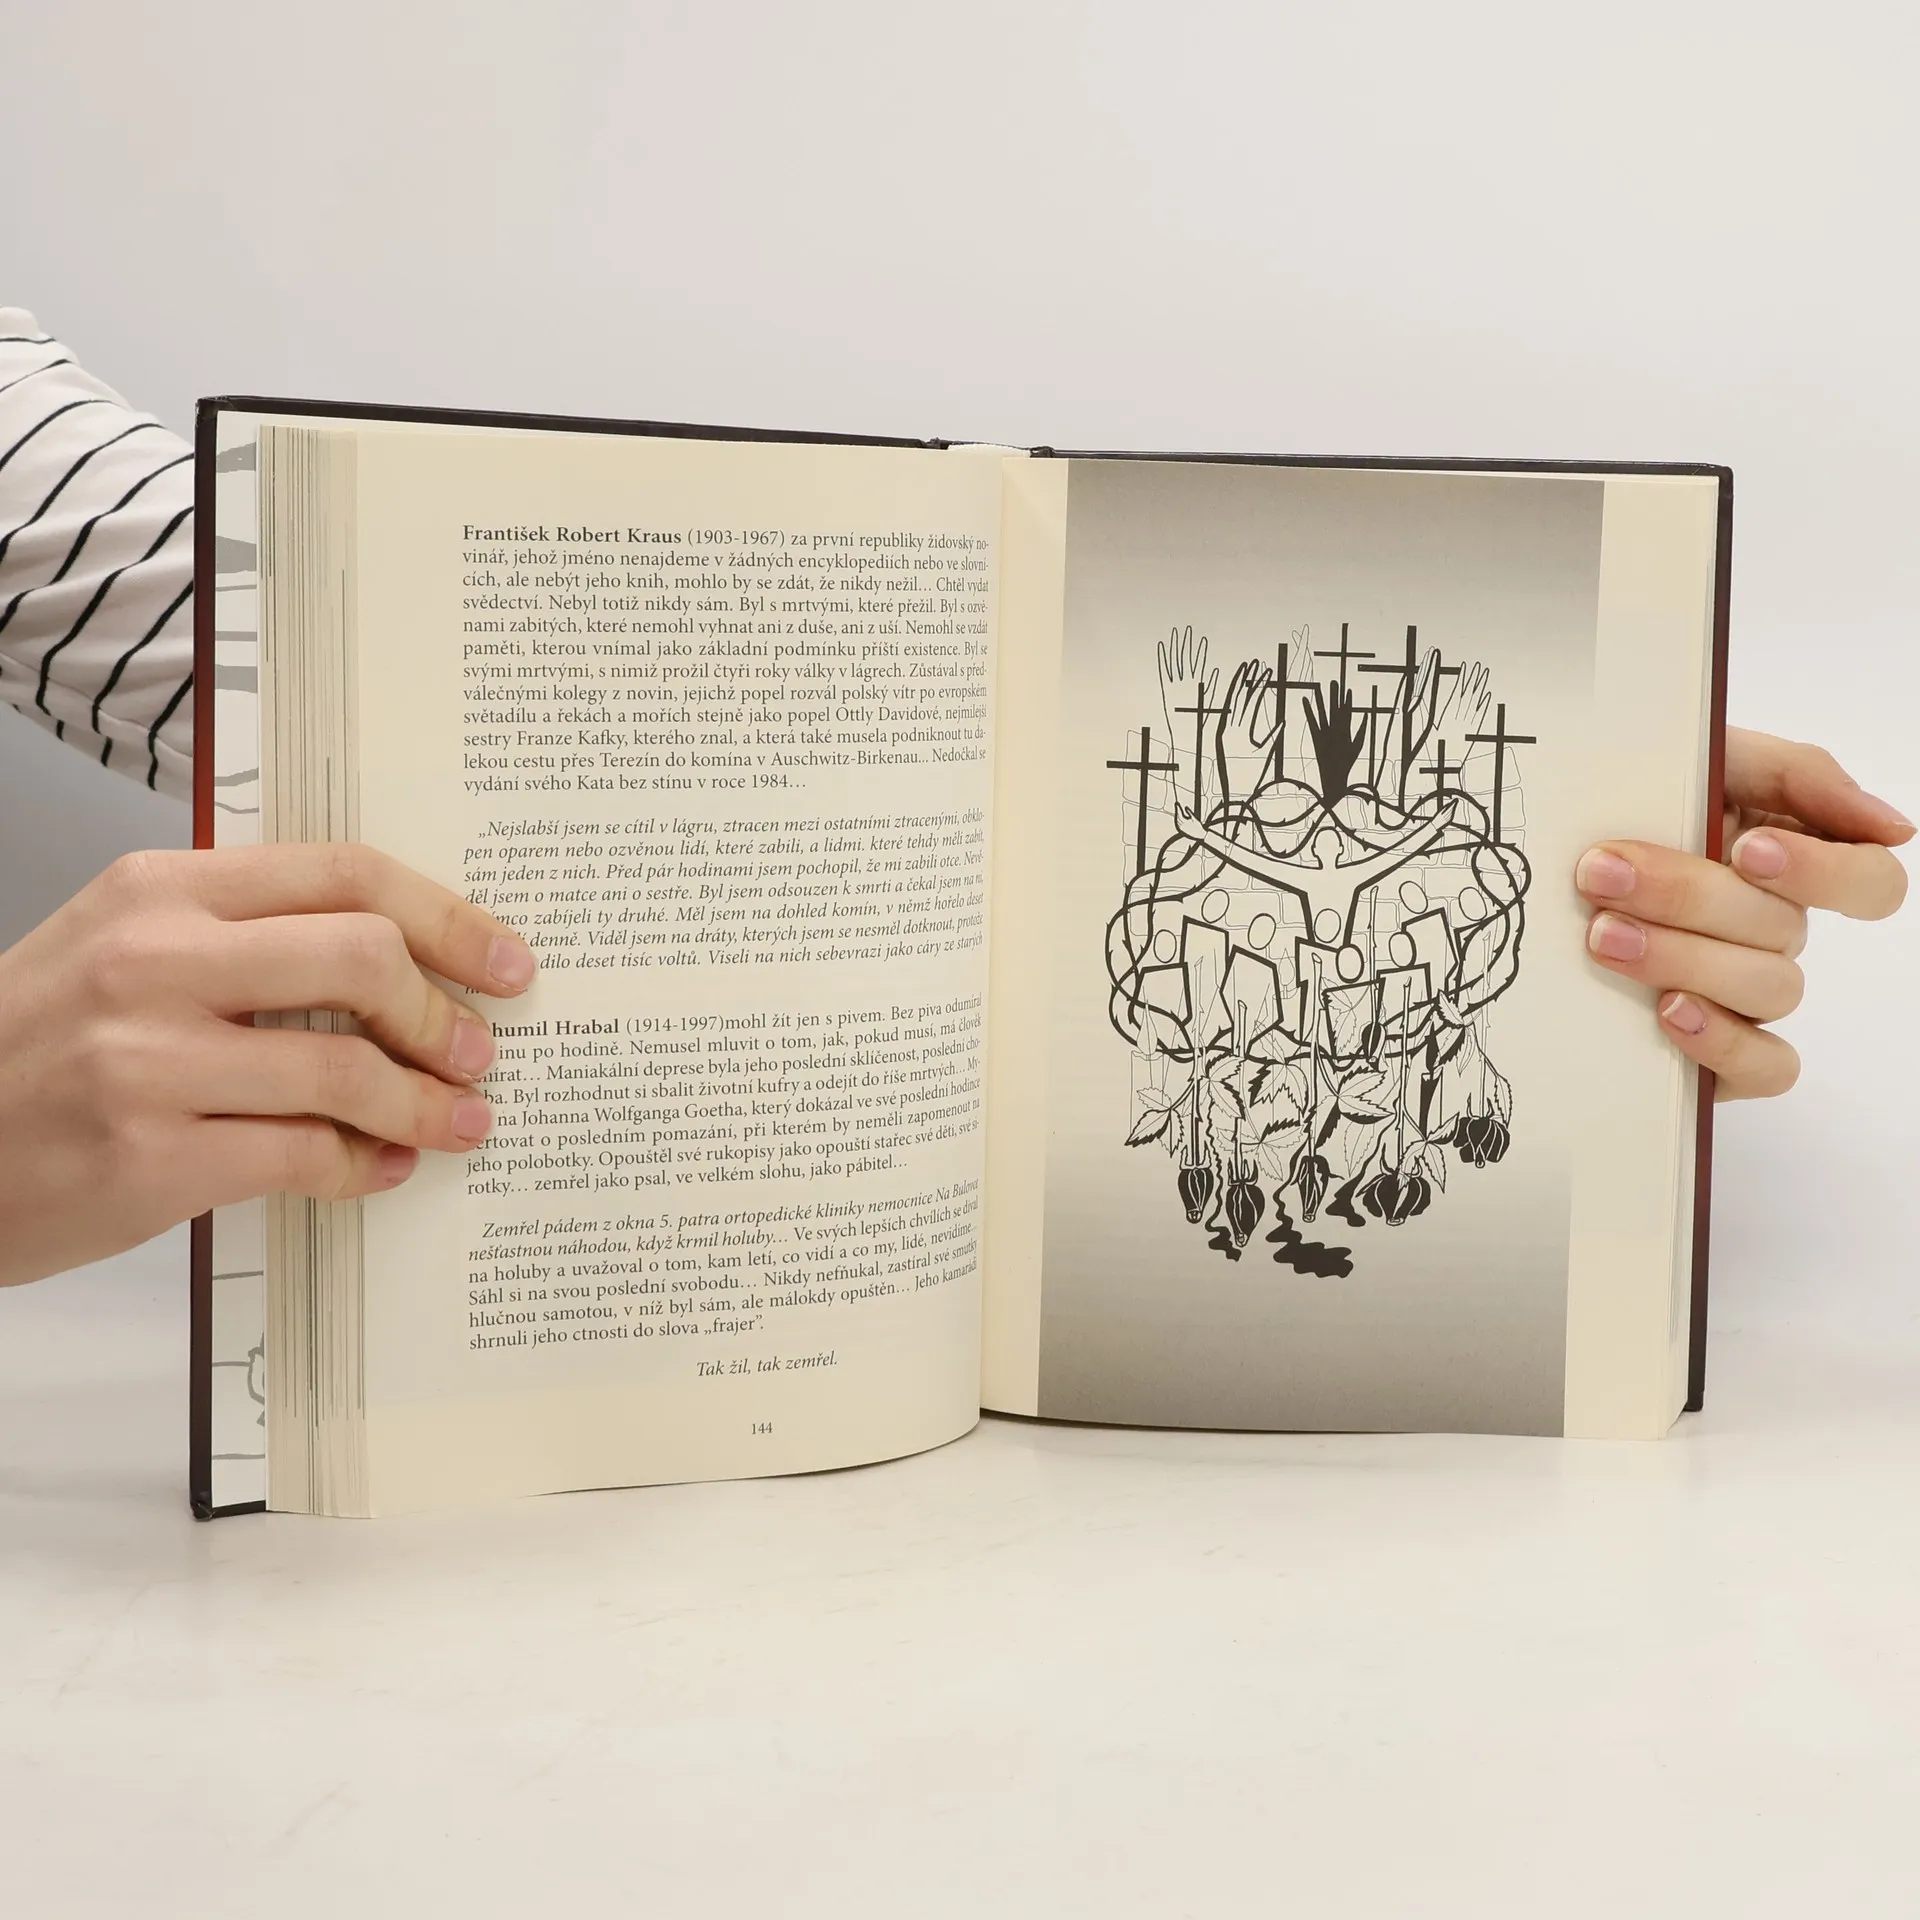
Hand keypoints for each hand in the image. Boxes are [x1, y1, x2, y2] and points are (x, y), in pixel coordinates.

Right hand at [0, 844, 535, 1286]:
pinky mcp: (149, 1157)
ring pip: (346, 1069)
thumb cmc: (35, 1044)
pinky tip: (383, 1166)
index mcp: (161, 890)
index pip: (344, 873)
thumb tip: (402, 959)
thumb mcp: (124, 946)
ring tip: (458, 1121)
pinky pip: (306, 1157)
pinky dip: (365, 1166)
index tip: (506, 960)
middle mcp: (154, 962)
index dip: (448, 917)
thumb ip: (248, 935)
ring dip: (424, 1104)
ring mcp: (147, 1061)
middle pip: (363, 958)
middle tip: (480, 1052)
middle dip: (445, 1013)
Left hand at [1575, 729, 1910, 1098]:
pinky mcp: (1719, 1052)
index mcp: (1789, 864)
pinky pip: (1765, 1067)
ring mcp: (1749, 995)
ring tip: (1602, 935)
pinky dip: (1722, 1040)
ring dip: (1682, 957)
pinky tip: (1667, 1011)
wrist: (1534, 857)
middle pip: (1785, 930)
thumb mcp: (1704, 761)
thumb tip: (1893, 830)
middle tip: (1603, 875)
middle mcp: (1776, 932)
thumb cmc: (1627, 803)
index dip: (1822, 872)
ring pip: (1767, 989)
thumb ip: (1798, 775)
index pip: (1870, 882)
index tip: (1747, 850)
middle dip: (1688, 897)